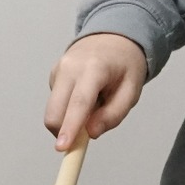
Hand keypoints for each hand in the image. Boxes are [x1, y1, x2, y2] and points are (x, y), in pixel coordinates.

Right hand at [44, 33, 146, 148]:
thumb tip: (91, 133)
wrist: (113, 37)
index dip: (70, 127)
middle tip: (85, 137)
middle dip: (64, 131)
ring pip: (54, 109)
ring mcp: (58, 70)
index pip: (79, 103)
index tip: (62, 147)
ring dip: (70, 118)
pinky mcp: (53, 75)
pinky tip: (86, 95)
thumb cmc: (125, 65)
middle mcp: (70, 67)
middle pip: (55, 110)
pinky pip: (57, 103)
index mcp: (94, 68)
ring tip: (95, 104)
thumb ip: (114, 114)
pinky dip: (69, 108)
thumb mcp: (131, 90)